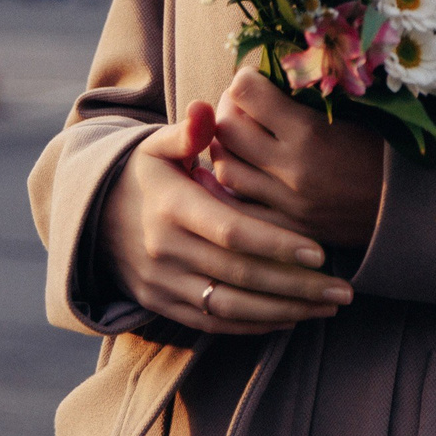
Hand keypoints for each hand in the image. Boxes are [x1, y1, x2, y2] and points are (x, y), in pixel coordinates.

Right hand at [99, 101, 353, 334]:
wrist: (91, 216)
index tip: (319, 253)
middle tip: (343, 292)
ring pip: (230, 307)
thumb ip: (188, 131)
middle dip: (296, 287)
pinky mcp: (161, 304)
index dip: (276, 244)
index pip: (231, 231)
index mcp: (170, 205)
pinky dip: (254, 326)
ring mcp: (162, 282)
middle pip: (239, 275)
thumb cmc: (142, 174)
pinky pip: (213, 323)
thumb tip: (208, 109)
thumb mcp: (157, 145)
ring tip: (327, 309)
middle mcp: (165, 249)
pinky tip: (290, 318)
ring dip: (283, 312)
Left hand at [208, 67, 385, 249]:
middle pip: (228, 130)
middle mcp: (292, 169)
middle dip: (228, 112)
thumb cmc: (386, 154)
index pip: (247, 94)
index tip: (252, 80)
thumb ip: (311, 98)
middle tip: (239, 108)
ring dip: (226, 150)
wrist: (411, 209)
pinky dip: (230, 189)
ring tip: (239, 141)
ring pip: (226, 170)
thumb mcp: (355, 115)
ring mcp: (288, 203)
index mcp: (310, 133)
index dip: (245, 81)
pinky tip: (237, 175)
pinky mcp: (289, 229)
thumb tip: (276, 72)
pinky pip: (240, 208)